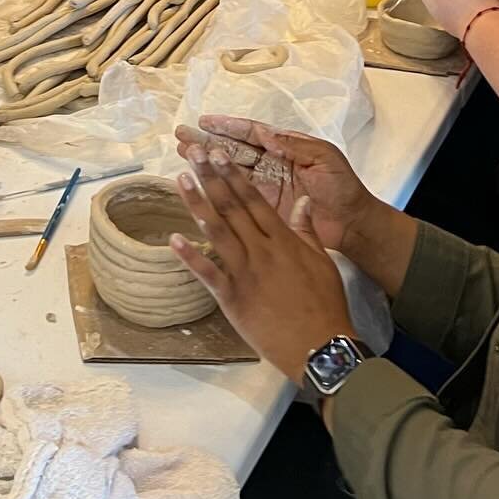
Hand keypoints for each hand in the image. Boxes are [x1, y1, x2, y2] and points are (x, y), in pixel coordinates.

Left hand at [172, 153, 354, 380]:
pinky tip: (174, 239)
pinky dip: (191, 257)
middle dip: (211, 177)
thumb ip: (306, 229)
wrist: (321, 346)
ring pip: (217, 232)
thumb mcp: (322, 261)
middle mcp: (261, 250)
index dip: (233, 174)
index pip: (254, 199)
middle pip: (231, 207)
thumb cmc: (325, 304)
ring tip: (181, 180)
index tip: (218, 153)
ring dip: (197, 204)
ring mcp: (245, 273)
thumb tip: (302, 200)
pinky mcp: (233, 299)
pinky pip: (209, 274)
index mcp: (282, 239)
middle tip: (193, 152)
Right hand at [175, 115, 376, 253]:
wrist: (353, 225)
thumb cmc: (343, 188)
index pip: (251, 133)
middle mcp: (271, 165)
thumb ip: (295, 146)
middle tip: (181, 135)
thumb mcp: (324, 159)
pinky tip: (198, 188)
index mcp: (286, 148)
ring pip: (229, 173)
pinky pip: (237, 200)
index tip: (205, 121)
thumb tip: (265, 133)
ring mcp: (265, 189)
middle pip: (234, 150)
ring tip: (181, 154)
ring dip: (206, 163)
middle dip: (208, 142)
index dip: (228, 127)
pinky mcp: (264, 211)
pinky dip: (217, 193)